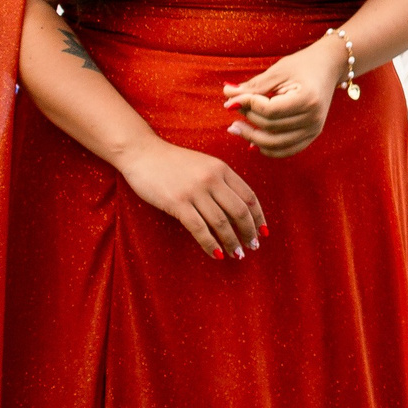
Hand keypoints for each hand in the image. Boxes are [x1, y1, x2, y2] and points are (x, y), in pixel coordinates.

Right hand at [119, 136, 266, 257]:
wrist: (143, 153)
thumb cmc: (173, 162)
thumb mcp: (204, 165)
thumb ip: (220, 182)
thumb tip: (236, 209)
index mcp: (222, 169)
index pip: (249, 196)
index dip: (259, 216)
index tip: (264, 231)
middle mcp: (212, 179)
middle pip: (239, 210)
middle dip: (249, 231)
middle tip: (253, 246)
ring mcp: (195, 191)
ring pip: (221, 222)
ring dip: (232, 241)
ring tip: (237, 254)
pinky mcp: (177, 203)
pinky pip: (199, 228)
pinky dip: (210, 244)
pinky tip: (217, 254)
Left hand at [221, 40, 341, 157]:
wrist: (330, 66)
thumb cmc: (303, 65)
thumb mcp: (278, 71)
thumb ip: (253, 86)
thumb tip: (227, 95)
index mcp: (308, 99)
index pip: (269, 110)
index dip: (246, 104)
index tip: (232, 97)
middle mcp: (314, 118)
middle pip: (270, 127)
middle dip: (247, 117)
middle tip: (233, 106)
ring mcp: (315, 129)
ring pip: (275, 144)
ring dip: (251, 137)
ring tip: (235, 127)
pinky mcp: (312, 135)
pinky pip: (285, 150)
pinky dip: (267, 148)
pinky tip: (252, 140)